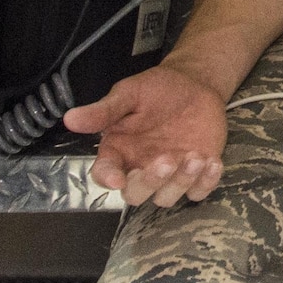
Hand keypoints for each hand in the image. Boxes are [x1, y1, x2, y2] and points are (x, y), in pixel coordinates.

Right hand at [63, 64, 227, 207]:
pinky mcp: (195, 176)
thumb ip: (104, 110)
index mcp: (119, 151)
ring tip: (196, 156)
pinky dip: (206, 183)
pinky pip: (198, 192)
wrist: (194, 85)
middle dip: (150, 182)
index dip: (108, 179)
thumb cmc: (158, 89)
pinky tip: (212, 162)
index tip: (116, 178)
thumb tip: (70, 118)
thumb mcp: (130, 93)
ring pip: (167, 197)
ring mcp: (169, 176)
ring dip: (181, 181)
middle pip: (136, 194)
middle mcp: (140, 168)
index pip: (105, 173)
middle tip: (166, 159)